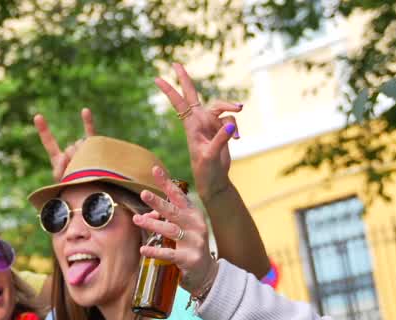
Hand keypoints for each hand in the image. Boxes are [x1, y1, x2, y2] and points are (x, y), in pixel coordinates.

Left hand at [34, 108, 97, 181]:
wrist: (90, 190)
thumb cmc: (74, 188)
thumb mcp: (61, 181)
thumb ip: (59, 169)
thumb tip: (65, 154)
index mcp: (58, 159)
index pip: (49, 142)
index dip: (43, 130)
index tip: (38, 116)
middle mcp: (70, 151)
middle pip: (70, 148)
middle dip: (74, 160)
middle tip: (78, 173)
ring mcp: (81, 148)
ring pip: (81, 145)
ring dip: (84, 156)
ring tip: (88, 169)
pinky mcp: (93, 146)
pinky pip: (91, 133)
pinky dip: (87, 121)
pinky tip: (84, 110)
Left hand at [133, 166, 218, 293]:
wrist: (206, 272)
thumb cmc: (189, 246)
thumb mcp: (180, 229)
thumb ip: (164, 219)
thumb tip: (144, 215)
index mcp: (193, 214)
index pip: (179, 195)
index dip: (167, 183)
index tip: (155, 169)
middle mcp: (196, 225)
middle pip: (174, 211)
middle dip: (158, 202)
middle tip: (143, 193)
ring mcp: (195, 241)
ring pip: (171, 230)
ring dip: (153, 225)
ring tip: (137, 220)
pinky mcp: (190, 258)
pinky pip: (170, 254)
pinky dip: (155, 251)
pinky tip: (143, 249)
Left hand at [155, 63, 241, 201]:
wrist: (214, 180)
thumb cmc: (207, 170)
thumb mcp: (211, 156)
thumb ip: (221, 138)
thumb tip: (231, 122)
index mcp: (192, 125)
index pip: (179, 103)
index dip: (170, 90)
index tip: (157, 78)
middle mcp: (200, 121)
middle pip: (193, 94)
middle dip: (185, 79)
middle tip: (176, 63)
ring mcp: (211, 123)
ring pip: (222, 107)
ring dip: (232, 110)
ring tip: (238, 122)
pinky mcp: (221, 128)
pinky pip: (232, 119)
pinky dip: (236, 128)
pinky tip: (237, 140)